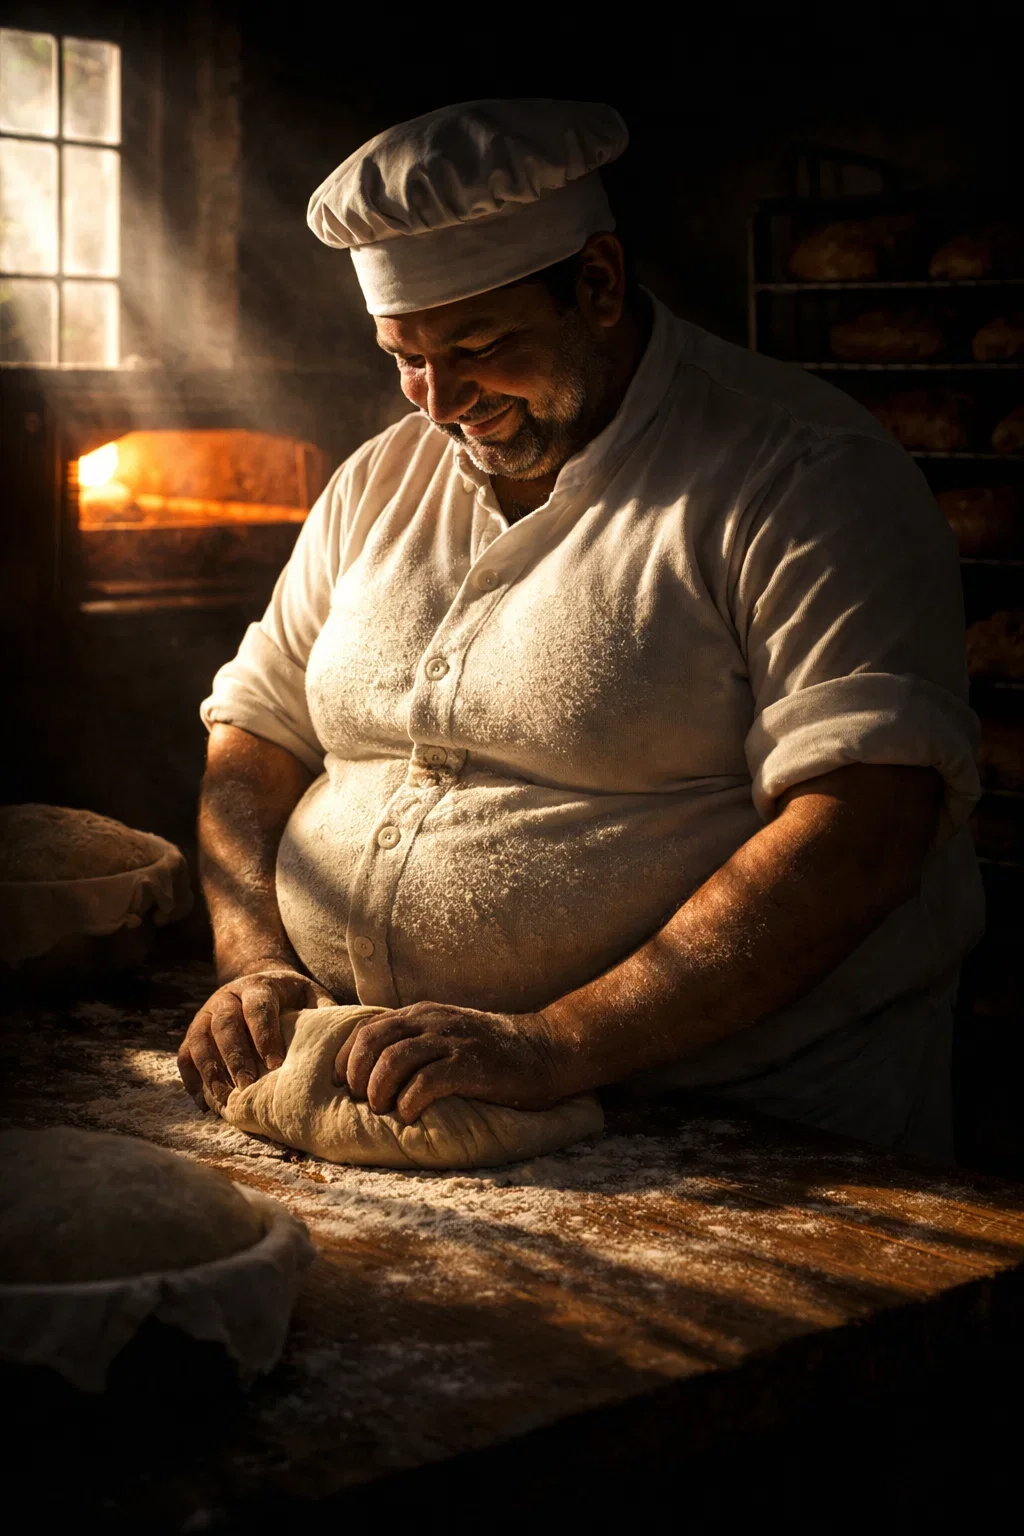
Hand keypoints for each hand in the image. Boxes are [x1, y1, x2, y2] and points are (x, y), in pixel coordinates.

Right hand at [178, 961, 333, 1110]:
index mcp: (259, 987)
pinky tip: (205, 1103)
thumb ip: (323, 1012)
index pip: (258, 1008)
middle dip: (235, 1056)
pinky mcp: (194, 1032)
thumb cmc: (291, 998)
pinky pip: (185, 1055)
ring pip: (199, 1040)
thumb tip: (346, 1038)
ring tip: (224, 1099)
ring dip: (211, 1070)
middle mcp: (227, 997)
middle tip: (248, 1087)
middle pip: (225, 1024)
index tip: (275, 1064)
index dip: (265, 1035)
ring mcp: (205, 1014)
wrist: (257, 983)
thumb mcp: (310, 996)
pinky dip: (192, 1080)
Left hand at [334, 1002, 570, 1124]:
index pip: (367, 1029)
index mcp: (422, 1015)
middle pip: (373, 1041)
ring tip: (384, 1110)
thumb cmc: (493, 1052)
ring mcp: (451, 1041)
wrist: (545, 1050)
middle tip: (363, 1101)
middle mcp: (432, 1022)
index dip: (346, 1058)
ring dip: (380, 1089)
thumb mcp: (448, 1036)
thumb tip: (374, 1071)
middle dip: (357, 1074)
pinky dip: (410, 1101)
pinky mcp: (470, 1064)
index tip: (342, 1084)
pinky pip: (427, 1080)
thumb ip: (416, 1042)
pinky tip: (411, 1115)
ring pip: (394, 1059)